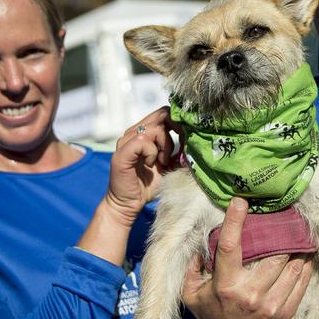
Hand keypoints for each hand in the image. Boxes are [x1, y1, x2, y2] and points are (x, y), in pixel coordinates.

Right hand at [103, 106, 180, 225]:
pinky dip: (152, 152)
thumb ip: (177, 150)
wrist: (127, 204)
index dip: (179, 122)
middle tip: (178, 150)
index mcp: (143, 132)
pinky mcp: (122, 152)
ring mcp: (126, 140)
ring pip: (155, 128)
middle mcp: (133, 132)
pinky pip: (143, 140)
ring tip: (162, 161)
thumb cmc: (147, 185)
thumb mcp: (167, 164)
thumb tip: (196, 139)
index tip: (187, 139)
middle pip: (161, 114)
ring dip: (165, 145)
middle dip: (176, 130)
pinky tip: (151, 164)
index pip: (164, 113)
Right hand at [182, 197, 312, 318]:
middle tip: (286, 214)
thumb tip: (196, 242)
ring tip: (301, 230)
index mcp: (225, 286)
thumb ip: (192, 270)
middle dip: (281, 232)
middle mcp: (249, 294)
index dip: (235, 221)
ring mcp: (270, 305)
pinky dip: (306, 266)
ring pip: (291, 266)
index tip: (241, 201)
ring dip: (299, 247)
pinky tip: (307, 254)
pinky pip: (301, 283)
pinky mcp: (286, 313)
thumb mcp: (192, 297)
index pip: (229, 247)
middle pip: (272, 254)